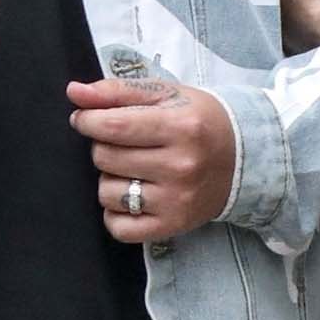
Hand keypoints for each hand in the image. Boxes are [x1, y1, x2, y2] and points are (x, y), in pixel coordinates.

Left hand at [69, 71, 238, 243]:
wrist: (245, 159)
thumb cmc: (199, 121)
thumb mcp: (165, 96)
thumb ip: (117, 92)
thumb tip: (74, 93)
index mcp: (180, 127)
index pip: (112, 126)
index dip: (87, 121)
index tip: (87, 119)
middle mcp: (180, 166)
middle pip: (105, 158)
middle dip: (104, 147)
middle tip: (124, 144)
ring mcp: (176, 200)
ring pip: (107, 193)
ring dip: (110, 179)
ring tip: (133, 170)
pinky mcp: (173, 225)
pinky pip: (119, 227)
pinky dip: (115, 213)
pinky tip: (132, 197)